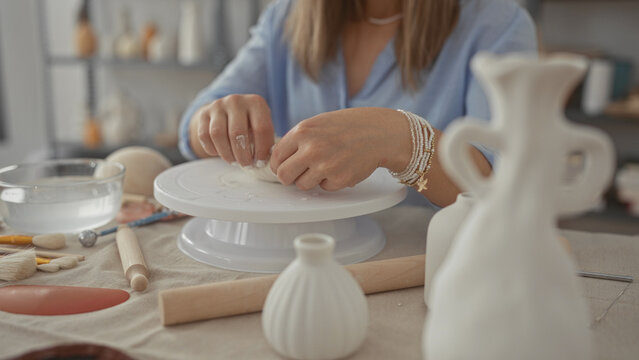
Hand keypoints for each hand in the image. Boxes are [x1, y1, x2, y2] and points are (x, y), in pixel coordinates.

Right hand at [190, 94, 274, 165]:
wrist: (226, 111)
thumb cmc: (249, 123)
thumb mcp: (261, 125)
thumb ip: (265, 140)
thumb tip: (264, 161)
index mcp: (256, 102)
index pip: (261, 128)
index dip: (262, 150)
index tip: (261, 162)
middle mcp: (236, 101)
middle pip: (237, 132)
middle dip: (243, 155)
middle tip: (246, 165)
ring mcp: (218, 105)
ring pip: (218, 134)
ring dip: (227, 153)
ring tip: (234, 161)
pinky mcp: (203, 114)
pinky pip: (204, 135)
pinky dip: (212, 149)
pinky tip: (220, 153)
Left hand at [270, 108, 410, 190]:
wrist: (378, 133)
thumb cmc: (347, 127)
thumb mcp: (317, 124)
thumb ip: (298, 139)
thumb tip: (278, 159)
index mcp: (303, 132)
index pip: (276, 157)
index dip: (279, 164)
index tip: (284, 166)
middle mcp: (312, 149)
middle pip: (283, 175)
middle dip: (290, 177)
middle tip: (299, 172)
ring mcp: (325, 165)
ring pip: (302, 185)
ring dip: (310, 180)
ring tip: (324, 166)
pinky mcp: (339, 179)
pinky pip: (323, 188)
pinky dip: (329, 182)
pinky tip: (340, 167)